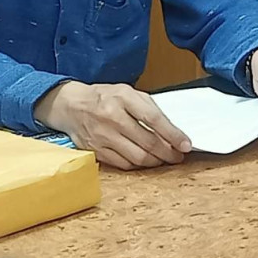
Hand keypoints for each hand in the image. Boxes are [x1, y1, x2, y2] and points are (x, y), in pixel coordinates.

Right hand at [34, 81, 189, 169]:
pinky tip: (146, 161)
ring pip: (136, 157)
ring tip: (164, 160)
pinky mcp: (96, 151)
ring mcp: (102, 136)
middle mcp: (112, 117)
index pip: (154, 119)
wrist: (71, 106)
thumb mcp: (128, 93)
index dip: (173, 134)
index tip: (186, 145)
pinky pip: (123, 164)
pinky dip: (138, 165)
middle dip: (168, 152)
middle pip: (147, 142)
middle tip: (178, 156)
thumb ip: (149, 108)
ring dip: (155, 161)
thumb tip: (171, 130)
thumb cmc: (105, 97)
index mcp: (123, 98)